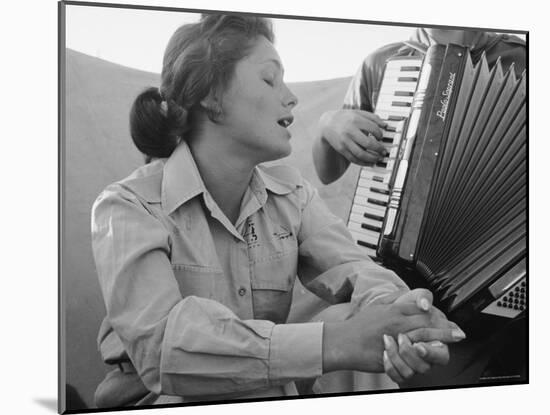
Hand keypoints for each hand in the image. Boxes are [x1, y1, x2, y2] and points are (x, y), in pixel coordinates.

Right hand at [319, 109, 388, 165]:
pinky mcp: (342, 149)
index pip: (373, 129)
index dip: (380, 134)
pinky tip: (370, 163)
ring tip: (379, 158)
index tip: (381, 137)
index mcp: (356, 120)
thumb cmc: (346, 118)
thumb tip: (385, 126)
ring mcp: (345, 142)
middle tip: (384, 151)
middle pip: (368, 143)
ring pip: (361, 154)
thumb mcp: (358, 113)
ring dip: (372, 158)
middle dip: (379, 149)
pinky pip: (354, 159)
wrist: (327, 124)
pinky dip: (363, 163)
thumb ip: (373, 117)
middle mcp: (350, 131)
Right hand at [322, 300, 456, 373]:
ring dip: (439, 340)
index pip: (420, 309)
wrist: (343, 341)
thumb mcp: (378, 306)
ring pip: (422, 337)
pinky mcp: (391, 353)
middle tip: (459, 332)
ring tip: (451, 341)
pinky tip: (431, 354)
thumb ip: (395, 301)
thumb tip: (411, 296)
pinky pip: (411, 355)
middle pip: (426, 322)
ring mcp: (394, 338)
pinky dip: (422, 355)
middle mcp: (396, 323)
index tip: (448, 319)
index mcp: (393, 310)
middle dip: (445, 328)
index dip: (437, 314)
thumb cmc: (359, 326)